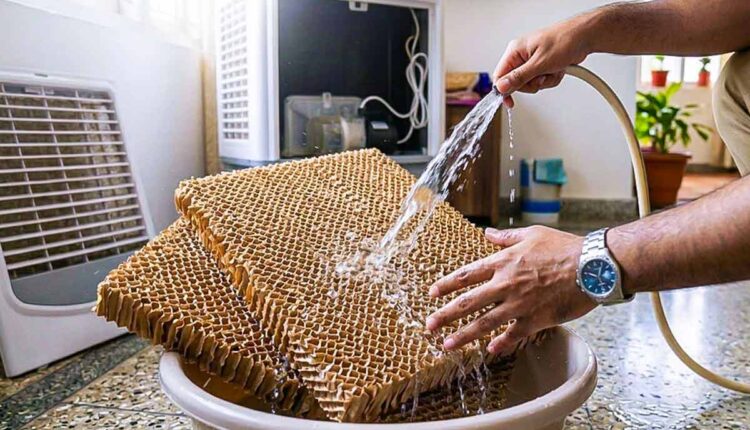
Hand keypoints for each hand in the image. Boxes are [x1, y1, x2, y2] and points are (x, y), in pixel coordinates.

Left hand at [425, 226, 596, 354]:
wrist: (593, 265)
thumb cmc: (565, 247)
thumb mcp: (532, 234)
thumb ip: (506, 237)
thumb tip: (488, 233)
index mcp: (503, 261)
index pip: (466, 275)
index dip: (446, 285)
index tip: (432, 294)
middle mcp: (506, 284)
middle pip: (467, 302)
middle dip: (445, 315)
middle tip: (429, 326)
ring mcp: (519, 304)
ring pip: (484, 323)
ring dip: (464, 335)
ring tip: (447, 345)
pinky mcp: (536, 319)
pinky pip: (514, 335)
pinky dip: (501, 344)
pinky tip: (490, 351)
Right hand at [493, 16, 591, 107]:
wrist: (584, 36)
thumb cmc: (564, 41)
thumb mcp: (539, 63)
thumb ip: (519, 77)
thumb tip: (500, 87)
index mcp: (515, 51)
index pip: (500, 76)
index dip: (504, 90)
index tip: (510, 102)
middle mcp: (521, 56)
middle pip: (516, 83)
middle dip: (532, 84)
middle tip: (542, 76)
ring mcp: (532, 62)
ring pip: (531, 84)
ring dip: (545, 81)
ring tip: (553, 69)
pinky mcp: (543, 66)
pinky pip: (542, 81)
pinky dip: (552, 79)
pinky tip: (558, 69)